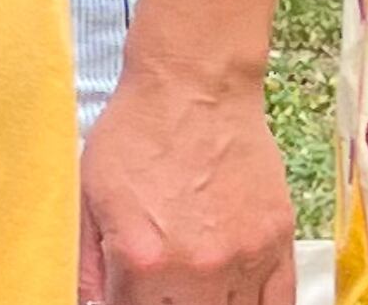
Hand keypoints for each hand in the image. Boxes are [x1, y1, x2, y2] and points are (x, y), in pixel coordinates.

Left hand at [78, 66, 297, 304]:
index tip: (127, 292)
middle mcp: (197, 270)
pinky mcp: (278, 244)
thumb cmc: (136, 131)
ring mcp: (244, 260)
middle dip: (163, 304)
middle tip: (157, 284)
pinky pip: (278, 304)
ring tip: (191, 284)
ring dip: (206, 303)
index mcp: (142, 260)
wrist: (194, 84)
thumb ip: (88, 265)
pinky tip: (236, 299)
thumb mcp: (88, 194)